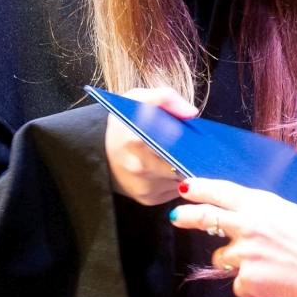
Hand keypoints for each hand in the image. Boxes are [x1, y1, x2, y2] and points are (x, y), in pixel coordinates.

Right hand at [105, 87, 195, 204]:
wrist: (99, 153)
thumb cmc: (123, 124)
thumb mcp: (137, 99)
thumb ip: (165, 97)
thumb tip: (191, 113)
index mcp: (135, 138)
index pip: (174, 142)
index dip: (189, 141)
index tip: (197, 137)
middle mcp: (139, 166)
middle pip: (182, 164)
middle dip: (192, 157)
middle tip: (198, 149)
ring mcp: (144, 186)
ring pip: (182, 179)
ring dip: (187, 169)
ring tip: (187, 157)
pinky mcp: (148, 199)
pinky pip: (175, 190)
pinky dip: (178, 180)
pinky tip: (174, 169)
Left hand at [171, 178, 296, 296]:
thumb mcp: (292, 214)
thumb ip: (264, 215)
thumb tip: (248, 219)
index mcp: (260, 204)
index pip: (221, 192)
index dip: (200, 189)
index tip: (185, 187)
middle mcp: (246, 225)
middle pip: (206, 217)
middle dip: (187, 216)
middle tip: (176, 217)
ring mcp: (243, 254)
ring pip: (221, 258)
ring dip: (234, 262)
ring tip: (264, 265)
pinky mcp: (246, 280)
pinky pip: (239, 284)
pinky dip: (251, 286)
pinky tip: (273, 282)